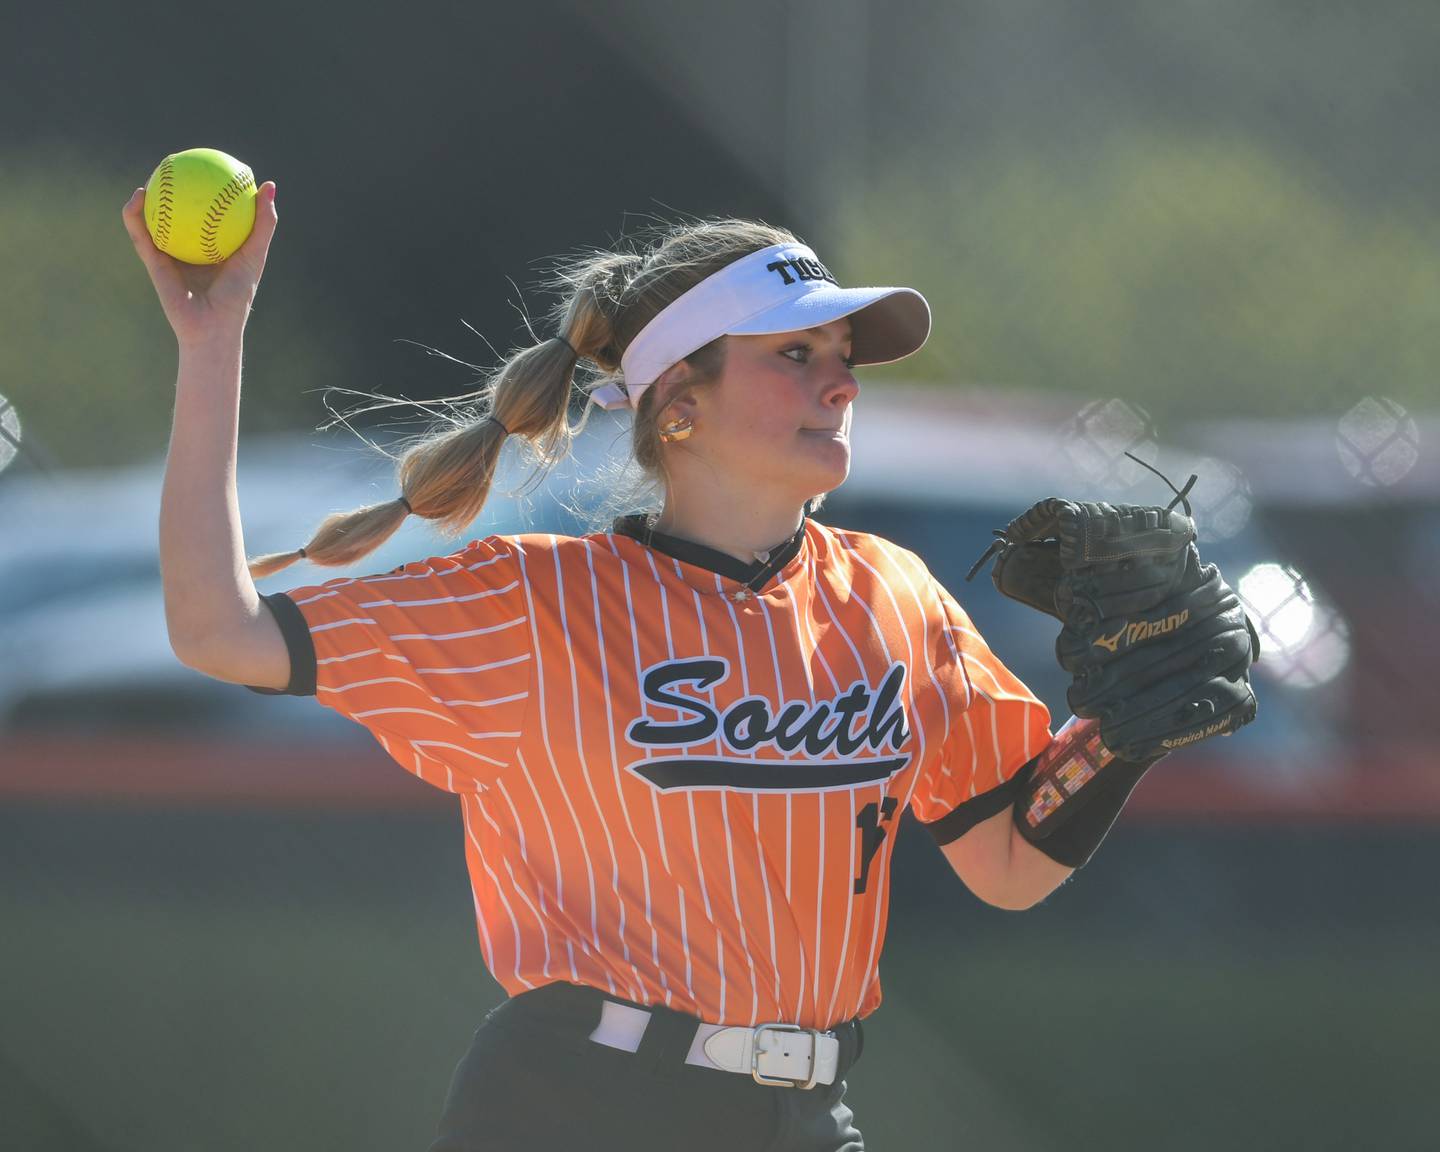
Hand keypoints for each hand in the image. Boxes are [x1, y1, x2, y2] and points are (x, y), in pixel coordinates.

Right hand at [122, 180, 278, 346]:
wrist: (212, 326)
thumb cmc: (237, 294)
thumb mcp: (254, 254)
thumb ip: (262, 223)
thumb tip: (269, 185)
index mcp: (211, 246)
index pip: (210, 212)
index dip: (210, 190)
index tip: (214, 167)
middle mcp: (189, 248)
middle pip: (181, 212)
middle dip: (177, 187)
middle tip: (180, 162)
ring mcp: (169, 254)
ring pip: (154, 220)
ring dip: (149, 196)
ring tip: (153, 173)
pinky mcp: (152, 262)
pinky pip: (140, 233)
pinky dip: (135, 214)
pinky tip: (138, 195)